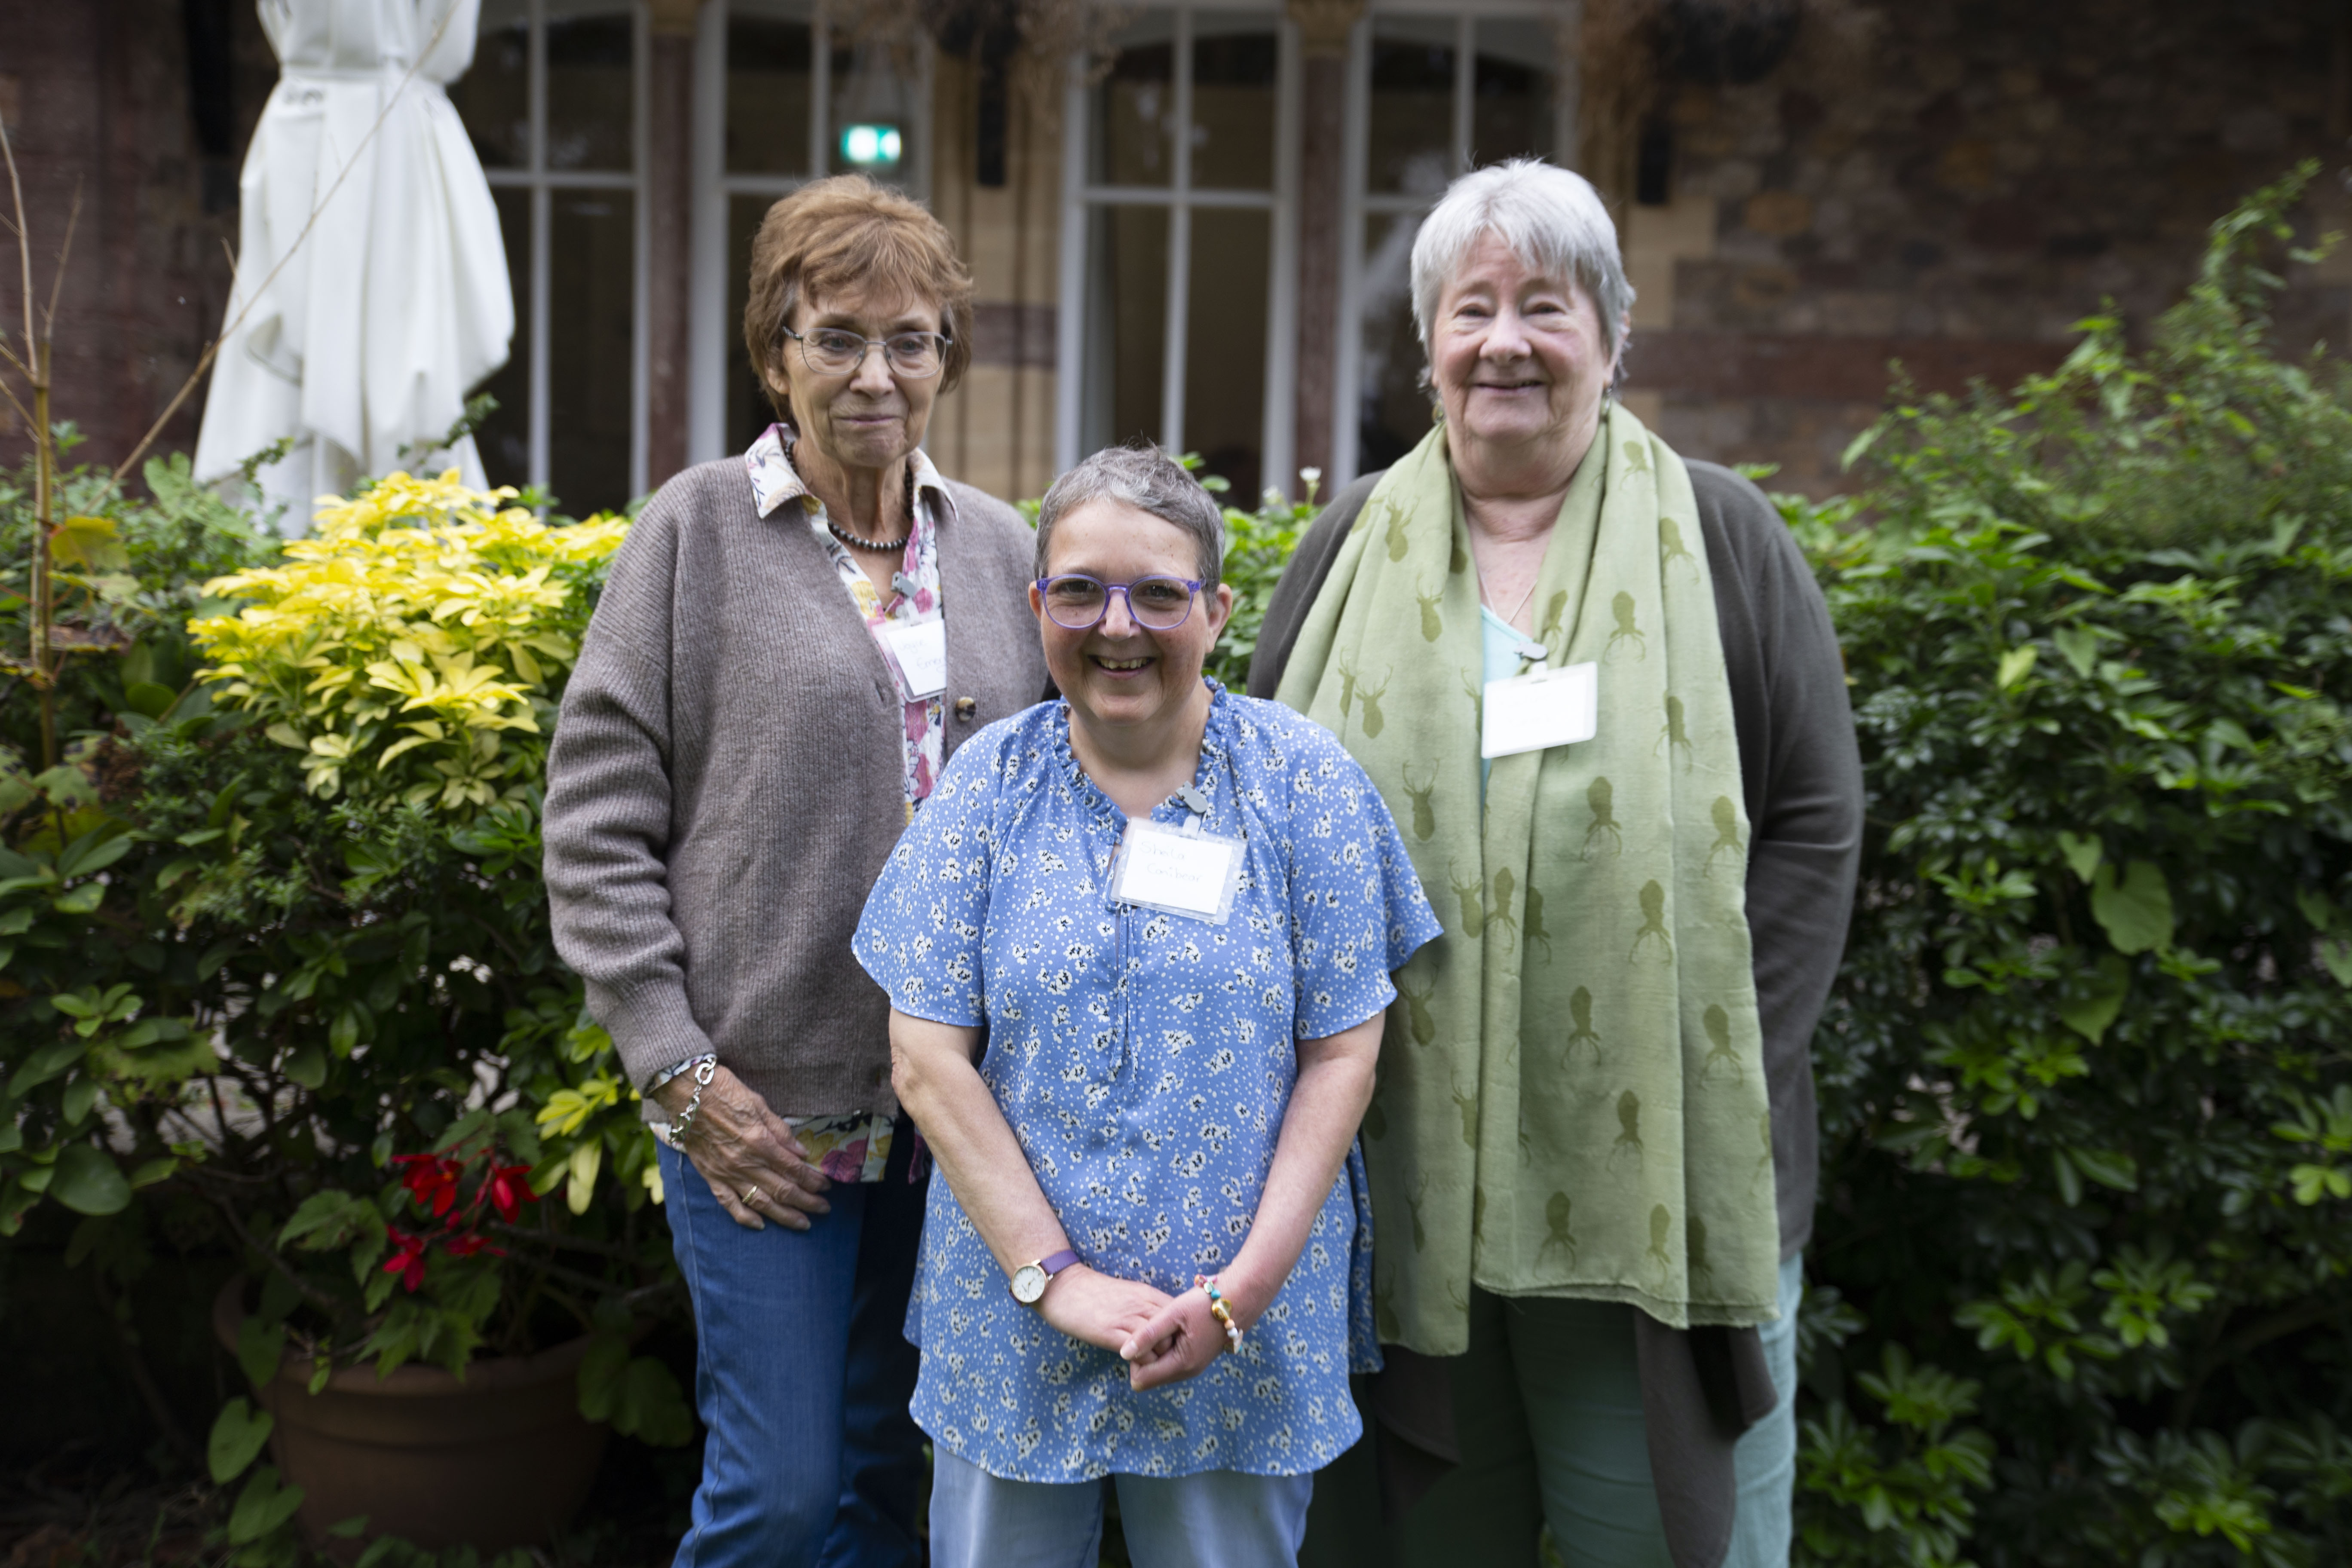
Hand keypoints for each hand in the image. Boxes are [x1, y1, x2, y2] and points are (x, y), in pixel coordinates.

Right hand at [655, 1062, 830, 1230]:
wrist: (685, 1093)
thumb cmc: (724, 1091)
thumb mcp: (759, 1104)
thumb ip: (781, 1131)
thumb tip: (801, 1153)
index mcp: (760, 1142)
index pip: (794, 1169)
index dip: (813, 1180)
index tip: (827, 1186)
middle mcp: (745, 1163)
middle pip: (782, 1190)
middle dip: (807, 1202)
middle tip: (824, 1209)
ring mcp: (727, 1172)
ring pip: (760, 1202)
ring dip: (784, 1215)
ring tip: (803, 1223)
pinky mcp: (710, 1176)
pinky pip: (729, 1203)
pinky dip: (745, 1217)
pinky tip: (760, 1225)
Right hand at [1036, 1265, 1175, 1362]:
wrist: (1064, 1286)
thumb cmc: (1094, 1292)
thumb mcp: (1128, 1293)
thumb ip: (1146, 1307)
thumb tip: (1162, 1325)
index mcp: (1148, 1295)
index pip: (1180, 1317)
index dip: (1180, 1335)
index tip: (1174, 1346)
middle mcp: (1143, 1306)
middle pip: (1177, 1332)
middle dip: (1175, 1350)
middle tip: (1165, 1363)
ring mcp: (1127, 1319)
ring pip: (1162, 1344)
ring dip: (1160, 1360)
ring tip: (1151, 1369)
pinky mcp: (1110, 1333)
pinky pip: (1139, 1352)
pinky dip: (1143, 1363)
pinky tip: (1136, 1367)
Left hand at [1121, 1267, 1268, 1392]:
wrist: (1239, 1299)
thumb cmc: (1205, 1304)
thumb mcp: (1173, 1313)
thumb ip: (1147, 1334)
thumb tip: (1123, 1353)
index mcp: (1181, 1364)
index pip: (1141, 1380)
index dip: (1134, 1360)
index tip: (1143, 1337)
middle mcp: (1188, 1372)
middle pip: (1150, 1378)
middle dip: (1144, 1357)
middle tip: (1154, 1330)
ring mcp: (1194, 1368)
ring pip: (1161, 1371)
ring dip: (1156, 1352)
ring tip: (1166, 1328)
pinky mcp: (1197, 1360)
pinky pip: (1172, 1363)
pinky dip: (1167, 1350)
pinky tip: (1174, 1330)